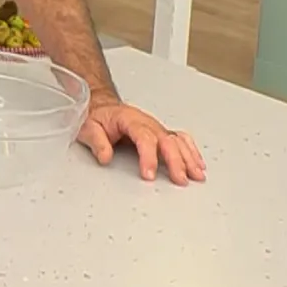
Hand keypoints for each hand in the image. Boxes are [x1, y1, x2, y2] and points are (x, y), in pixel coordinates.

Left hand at [78, 92, 205, 184]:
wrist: (101, 106)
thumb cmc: (96, 117)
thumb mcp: (88, 127)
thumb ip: (97, 141)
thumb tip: (105, 157)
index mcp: (129, 119)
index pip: (144, 138)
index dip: (148, 157)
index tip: (149, 175)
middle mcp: (147, 122)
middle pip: (166, 140)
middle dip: (175, 161)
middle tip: (179, 179)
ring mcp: (156, 127)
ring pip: (177, 141)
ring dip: (188, 158)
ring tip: (196, 175)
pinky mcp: (161, 133)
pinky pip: (181, 140)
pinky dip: (191, 151)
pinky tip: (198, 164)